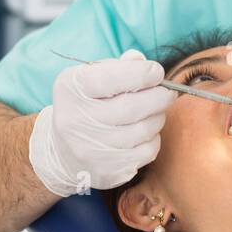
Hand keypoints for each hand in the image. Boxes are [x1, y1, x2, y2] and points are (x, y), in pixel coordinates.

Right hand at [29, 49, 173, 196]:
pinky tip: (143, 133)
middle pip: (133, 106)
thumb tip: (140, 60)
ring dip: (158, 117)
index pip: (111, 78)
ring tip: (153, 112)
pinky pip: (148, 151)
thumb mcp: (92, 78)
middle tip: (167, 92)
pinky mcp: (107, 170)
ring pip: (145, 129)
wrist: (64, 151)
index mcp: (71, 89)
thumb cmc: (87, 104)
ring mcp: (90, 149)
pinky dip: (153, 139)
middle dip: (160, 96)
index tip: (156, 72)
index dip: (142, 73)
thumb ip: (119, 67)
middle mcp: (75, 120)